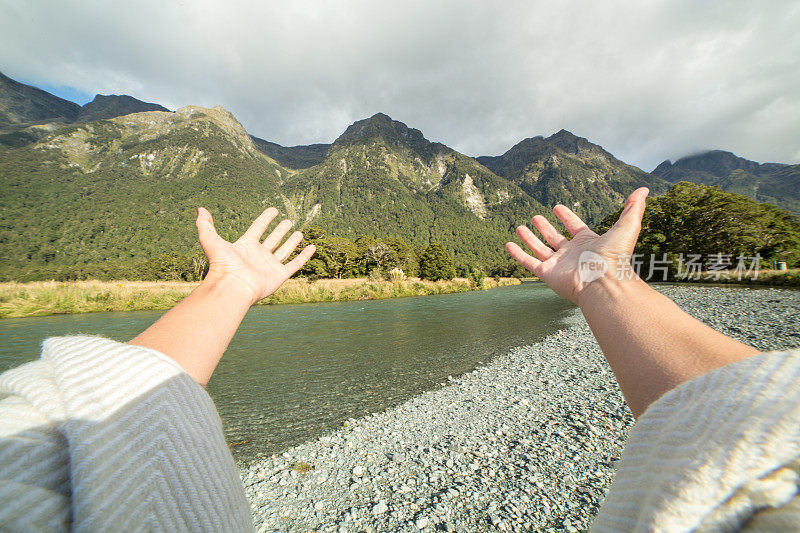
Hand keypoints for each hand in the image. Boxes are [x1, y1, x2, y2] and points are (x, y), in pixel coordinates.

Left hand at [196, 207, 315, 304]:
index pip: (257, 229)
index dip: (265, 219)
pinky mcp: (279, 275)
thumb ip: (205, 225)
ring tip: (299, 232)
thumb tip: (200, 209)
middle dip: (280, 230)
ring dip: (291, 241)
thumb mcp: (210, 240)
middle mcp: (258, 255)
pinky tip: (312, 247)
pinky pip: (295, 264)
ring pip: (284, 251)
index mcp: (245, 246)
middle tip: (288, 221)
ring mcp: (270, 266)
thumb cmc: (222, 265)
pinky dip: (304, 256)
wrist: (233, 286)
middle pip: (272, 239)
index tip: (273, 209)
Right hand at [506, 187, 648, 304]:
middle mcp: (572, 253)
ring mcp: (558, 264)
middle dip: (545, 228)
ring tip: (519, 227)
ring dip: (529, 238)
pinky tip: (508, 244)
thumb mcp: (628, 226)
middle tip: (535, 217)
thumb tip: (645, 189)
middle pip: (555, 238)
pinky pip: (529, 263)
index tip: (557, 207)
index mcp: (588, 242)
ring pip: (540, 249)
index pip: (574, 226)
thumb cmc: (616, 256)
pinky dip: (518, 254)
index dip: (566, 216)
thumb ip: (634, 208)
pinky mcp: (547, 274)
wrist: (603, 281)